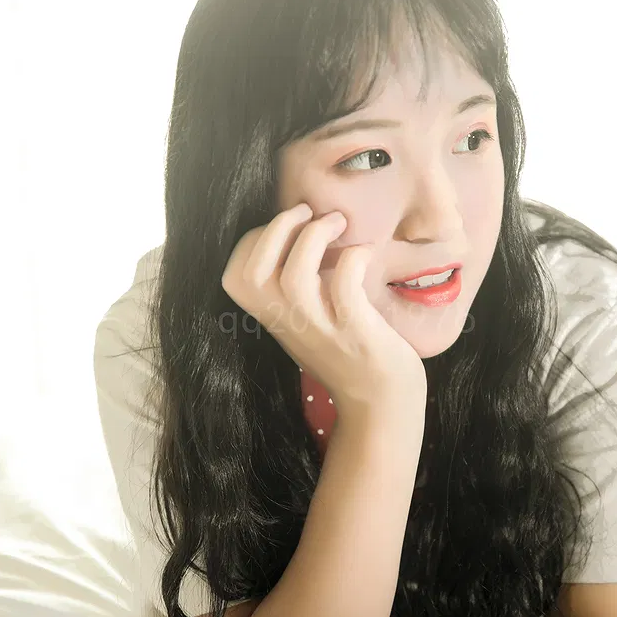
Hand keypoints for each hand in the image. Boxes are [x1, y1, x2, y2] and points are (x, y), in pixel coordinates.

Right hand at [221, 203, 426, 411]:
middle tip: (308, 212)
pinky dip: (353, 258)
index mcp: (275, 318)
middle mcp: (289, 324)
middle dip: (278, 228)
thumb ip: (296, 293)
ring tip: (337, 222)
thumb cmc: (350, 354)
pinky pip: (344, 286)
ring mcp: (320, 329)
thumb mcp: (307, 323)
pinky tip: (364, 253)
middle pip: (253, 272)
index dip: (254, 239)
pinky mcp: (354, 332)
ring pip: (294, 276)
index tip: (287, 227)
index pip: (235, 276)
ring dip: (314, 236)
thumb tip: (302, 236)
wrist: (381, 405)